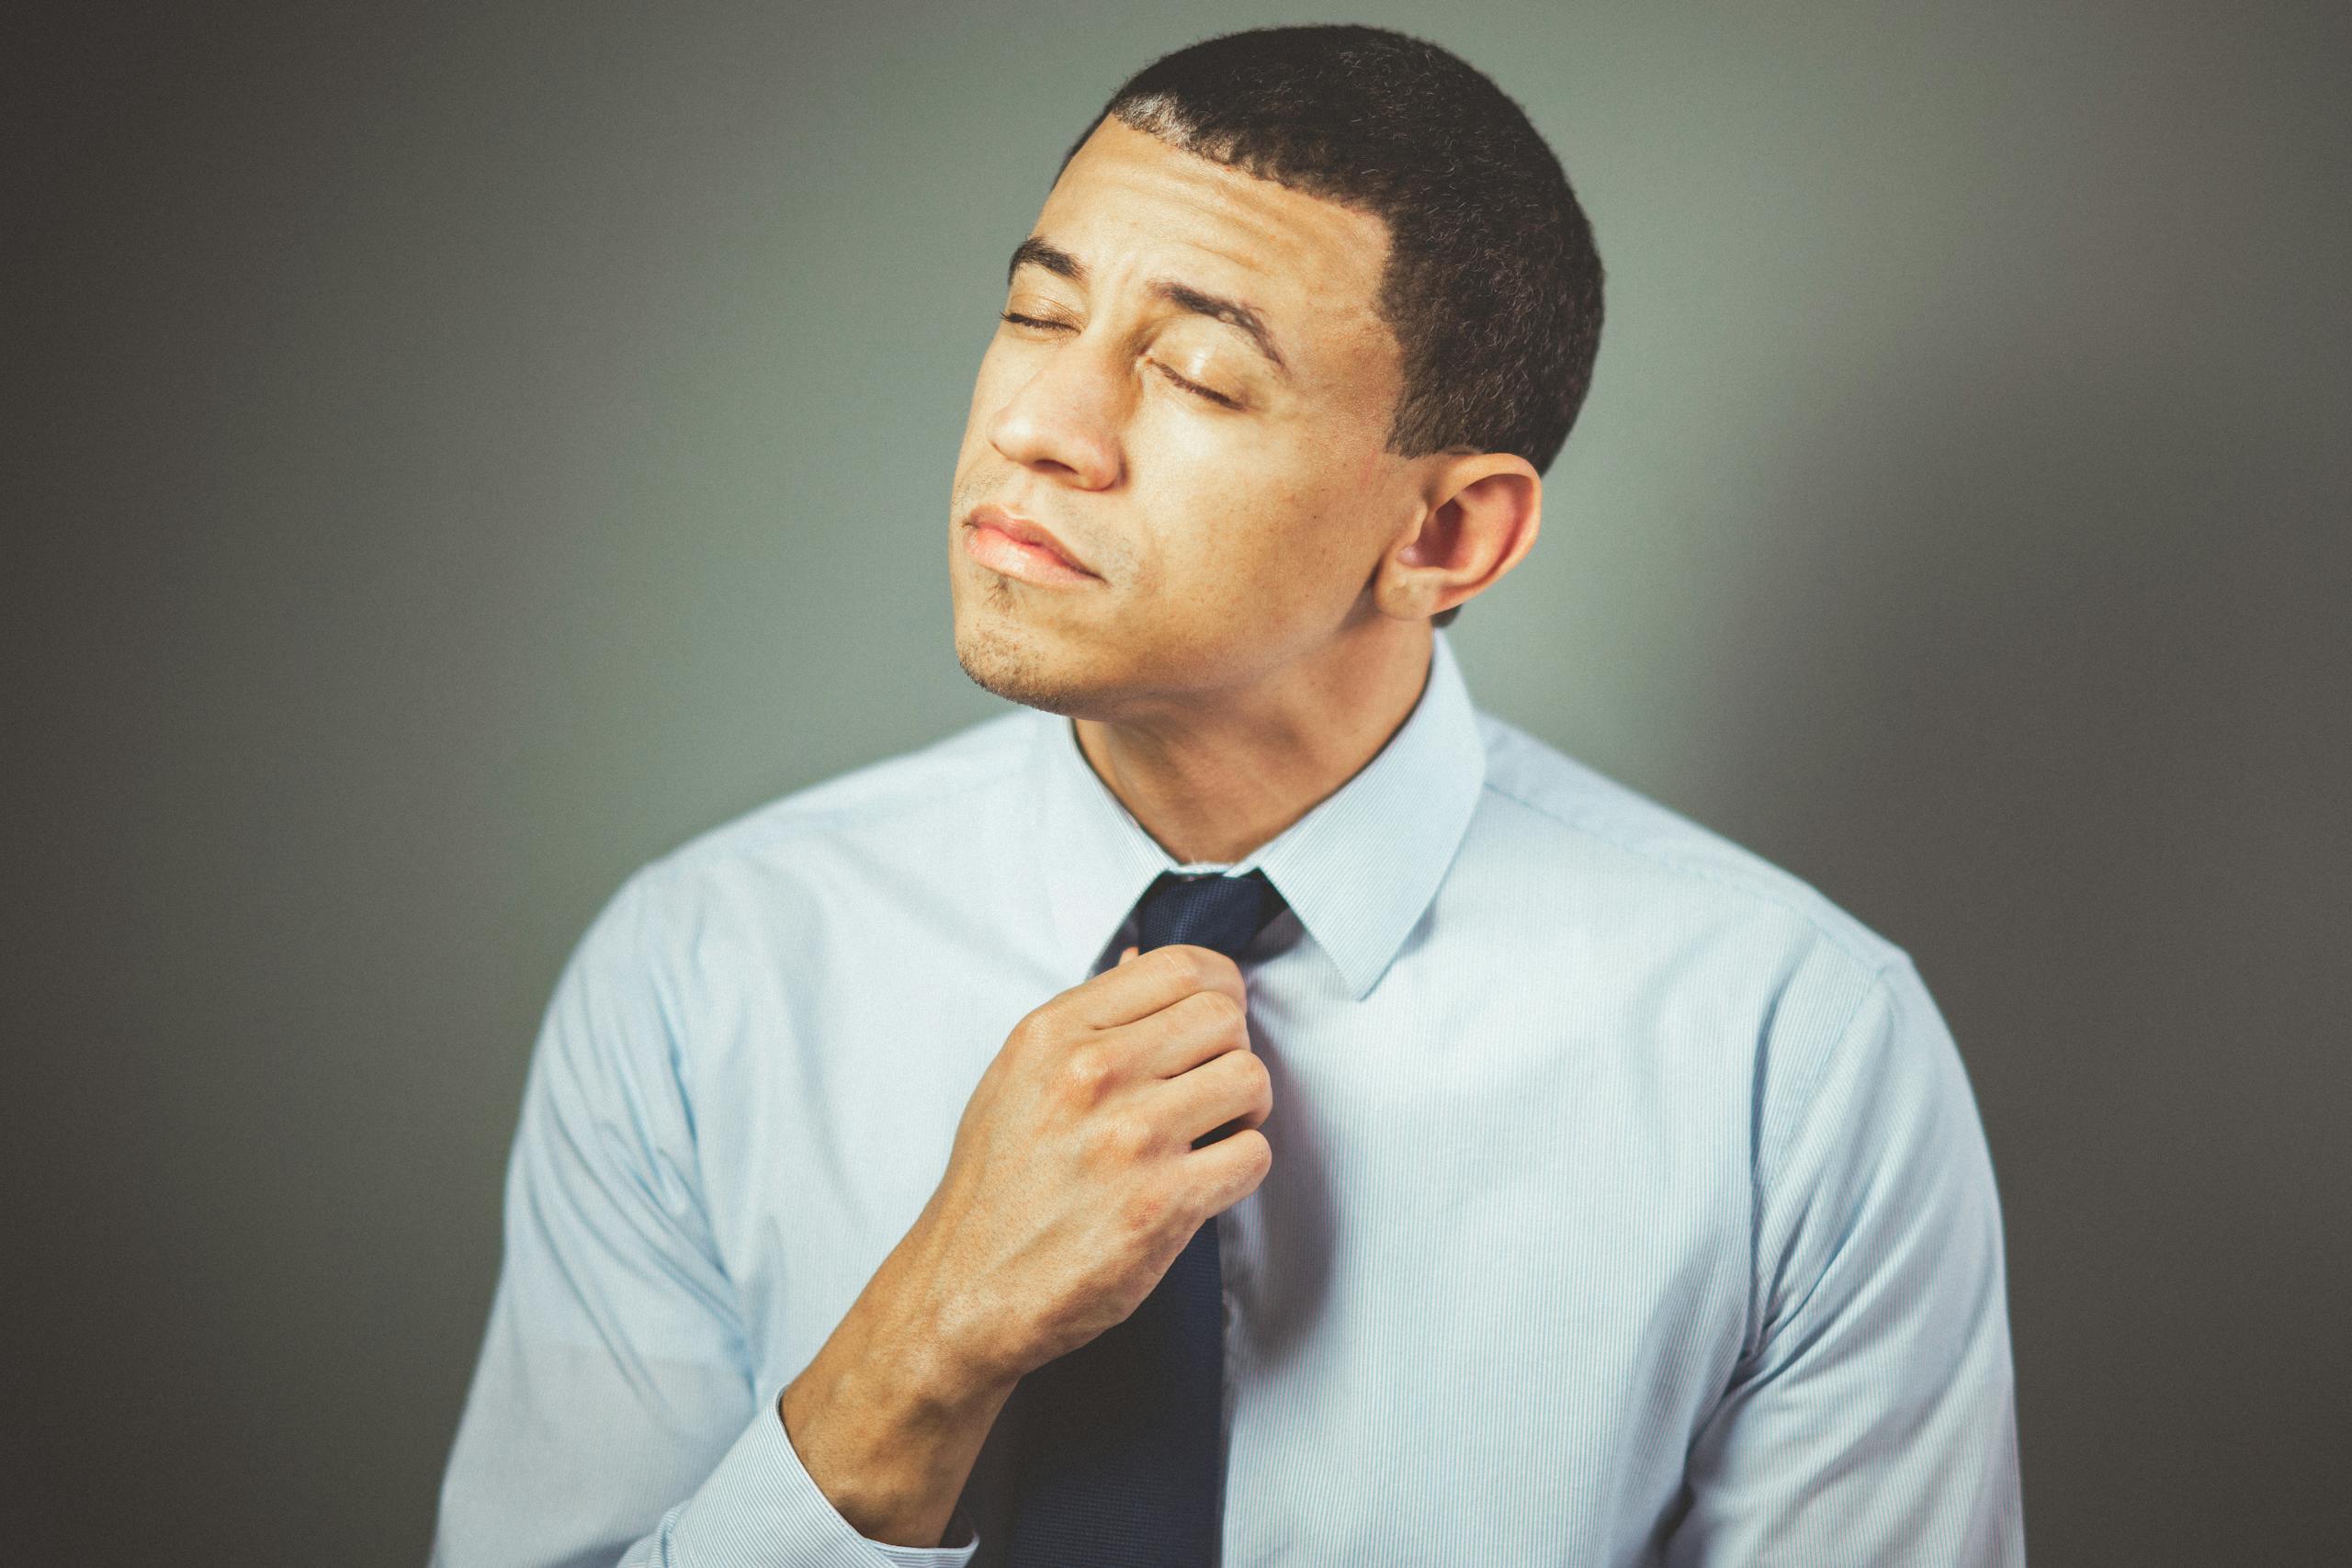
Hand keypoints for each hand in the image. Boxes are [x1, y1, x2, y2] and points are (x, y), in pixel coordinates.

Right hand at [907, 942, 1273, 1386]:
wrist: (963, 1292)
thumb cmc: (993, 1190)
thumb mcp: (1016, 1078)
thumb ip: (1084, 1020)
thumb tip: (1140, 962)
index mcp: (1055, 1032)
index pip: (1179, 966)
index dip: (1220, 988)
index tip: (1219, 1018)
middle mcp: (1092, 1074)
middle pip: (1225, 1018)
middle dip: (1231, 1052)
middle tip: (1209, 1091)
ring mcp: (1129, 1138)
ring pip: (1250, 1080)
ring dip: (1245, 1111)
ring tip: (1210, 1136)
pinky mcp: (1161, 1205)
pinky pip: (1253, 1155)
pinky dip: (1240, 1169)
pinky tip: (1204, 1183)